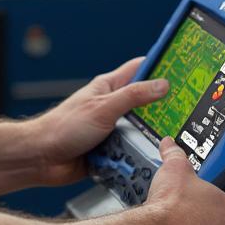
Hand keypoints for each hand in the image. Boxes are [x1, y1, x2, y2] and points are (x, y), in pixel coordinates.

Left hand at [32, 57, 168, 185]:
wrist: (41, 158)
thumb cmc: (62, 127)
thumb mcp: (103, 107)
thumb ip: (133, 96)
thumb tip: (161, 84)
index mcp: (109, 88)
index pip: (139, 69)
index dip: (160, 66)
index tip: (181, 66)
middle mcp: (112, 107)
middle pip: (146, 103)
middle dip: (162, 109)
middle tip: (182, 111)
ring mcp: (112, 129)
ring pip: (141, 130)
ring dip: (149, 137)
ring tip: (164, 139)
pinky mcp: (110, 151)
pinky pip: (132, 152)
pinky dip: (138, 156)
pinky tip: (147, 159)